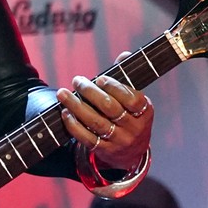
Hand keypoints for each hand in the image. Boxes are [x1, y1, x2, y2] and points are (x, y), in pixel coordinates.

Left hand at [55, 54, 152, 171]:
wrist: (131, 152)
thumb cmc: (130, 117)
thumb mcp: (135, 100)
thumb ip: (126, 78)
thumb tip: (124, 54)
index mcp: (145, 112)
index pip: (132, 98)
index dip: (114, 87)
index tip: (99, 78)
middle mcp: (134, 128)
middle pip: (110, 108)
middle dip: (90, 92)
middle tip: (77, 80)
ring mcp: (119, 141)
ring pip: (95, 122)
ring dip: (76, 106)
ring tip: (63, 94)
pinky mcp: (105, 151)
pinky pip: (87, 138)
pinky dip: (74, 125)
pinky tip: (65, 113)